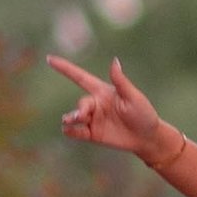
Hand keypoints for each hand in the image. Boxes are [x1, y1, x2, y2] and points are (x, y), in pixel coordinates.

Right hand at [51, 53, 169, 161]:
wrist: (147, 138)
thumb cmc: (143, 113)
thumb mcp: (132, 96)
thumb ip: (120, 81)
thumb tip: (114, 60)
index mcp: (103, 91)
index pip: (80, 77)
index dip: (65, 68)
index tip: (49, 59)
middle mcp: (96, 104)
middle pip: (80, 104)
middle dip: (80, 110)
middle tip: (83, 116)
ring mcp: (94, 120)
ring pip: (74, 117)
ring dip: (71, 119)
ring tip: (71, 121)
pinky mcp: (94, 134)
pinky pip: (77, 132)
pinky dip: (71, 132)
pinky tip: (69, 131)